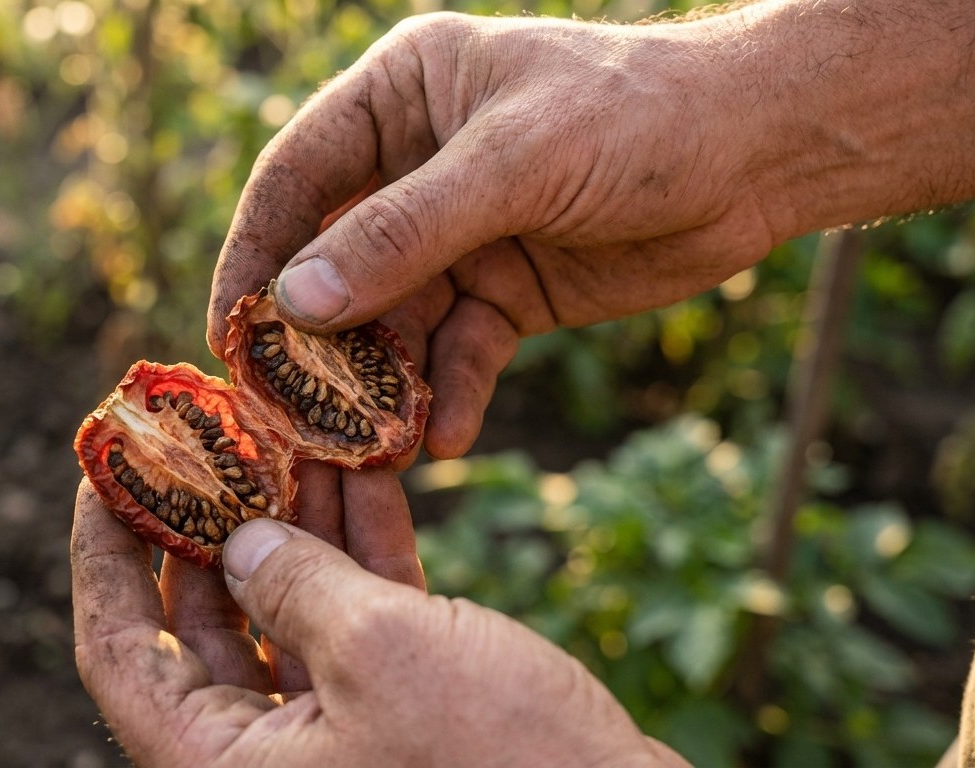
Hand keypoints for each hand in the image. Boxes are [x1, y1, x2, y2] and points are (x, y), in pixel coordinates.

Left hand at [71, 471, 688, 766]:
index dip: (102, 556)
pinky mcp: (404, 716)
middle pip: (204, 621)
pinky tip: (364, 470)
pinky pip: (358, 622)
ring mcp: (336, 736)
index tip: (104, 470)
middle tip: (208, 429)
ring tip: (286, 426)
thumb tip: (242, 544)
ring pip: (286, 610)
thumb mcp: (380, 651)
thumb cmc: (503, 763)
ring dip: (292, 518)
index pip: (122, 652)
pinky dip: (359, 551)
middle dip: (208, 517)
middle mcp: (267, 759)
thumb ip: (295, 585)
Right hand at [207, 3, 974, 459]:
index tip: (229, 332)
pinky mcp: (499, 295)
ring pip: (390, 323)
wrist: (761, 155)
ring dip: (378, 386)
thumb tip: (294, 303)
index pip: (295, 178)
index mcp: (397, 100)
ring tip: (365, 447)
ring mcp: (456, 237)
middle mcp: (412, 168)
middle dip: (313, 341)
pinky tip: (443, 438)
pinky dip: (446, 396)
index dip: (255, 254)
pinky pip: (454, 355)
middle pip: (332, 263)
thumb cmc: (637, 116)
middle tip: (286, 413)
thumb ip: (402, 234)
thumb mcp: (513, 164)